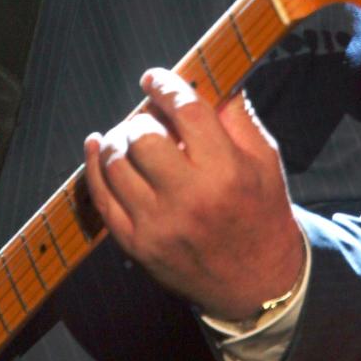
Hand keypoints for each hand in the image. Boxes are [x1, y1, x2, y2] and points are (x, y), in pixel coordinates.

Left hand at [83, 67, 303, 320]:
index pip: (186, 111)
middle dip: (142, 119)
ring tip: (129, 136)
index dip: (165, 86)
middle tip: (148, 119)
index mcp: (227, 171)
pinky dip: (94, 165)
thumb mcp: (266, 160)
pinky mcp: (137, 244)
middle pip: (144, 137)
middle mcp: (190, 198)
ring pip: (116, 164)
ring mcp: (159, 224)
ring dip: (117, 140)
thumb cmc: (262, 212)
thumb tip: (209, 77)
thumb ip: (237, 116)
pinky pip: (101, 198)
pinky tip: (98, 147)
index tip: (155, 78)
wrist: (259, 284)